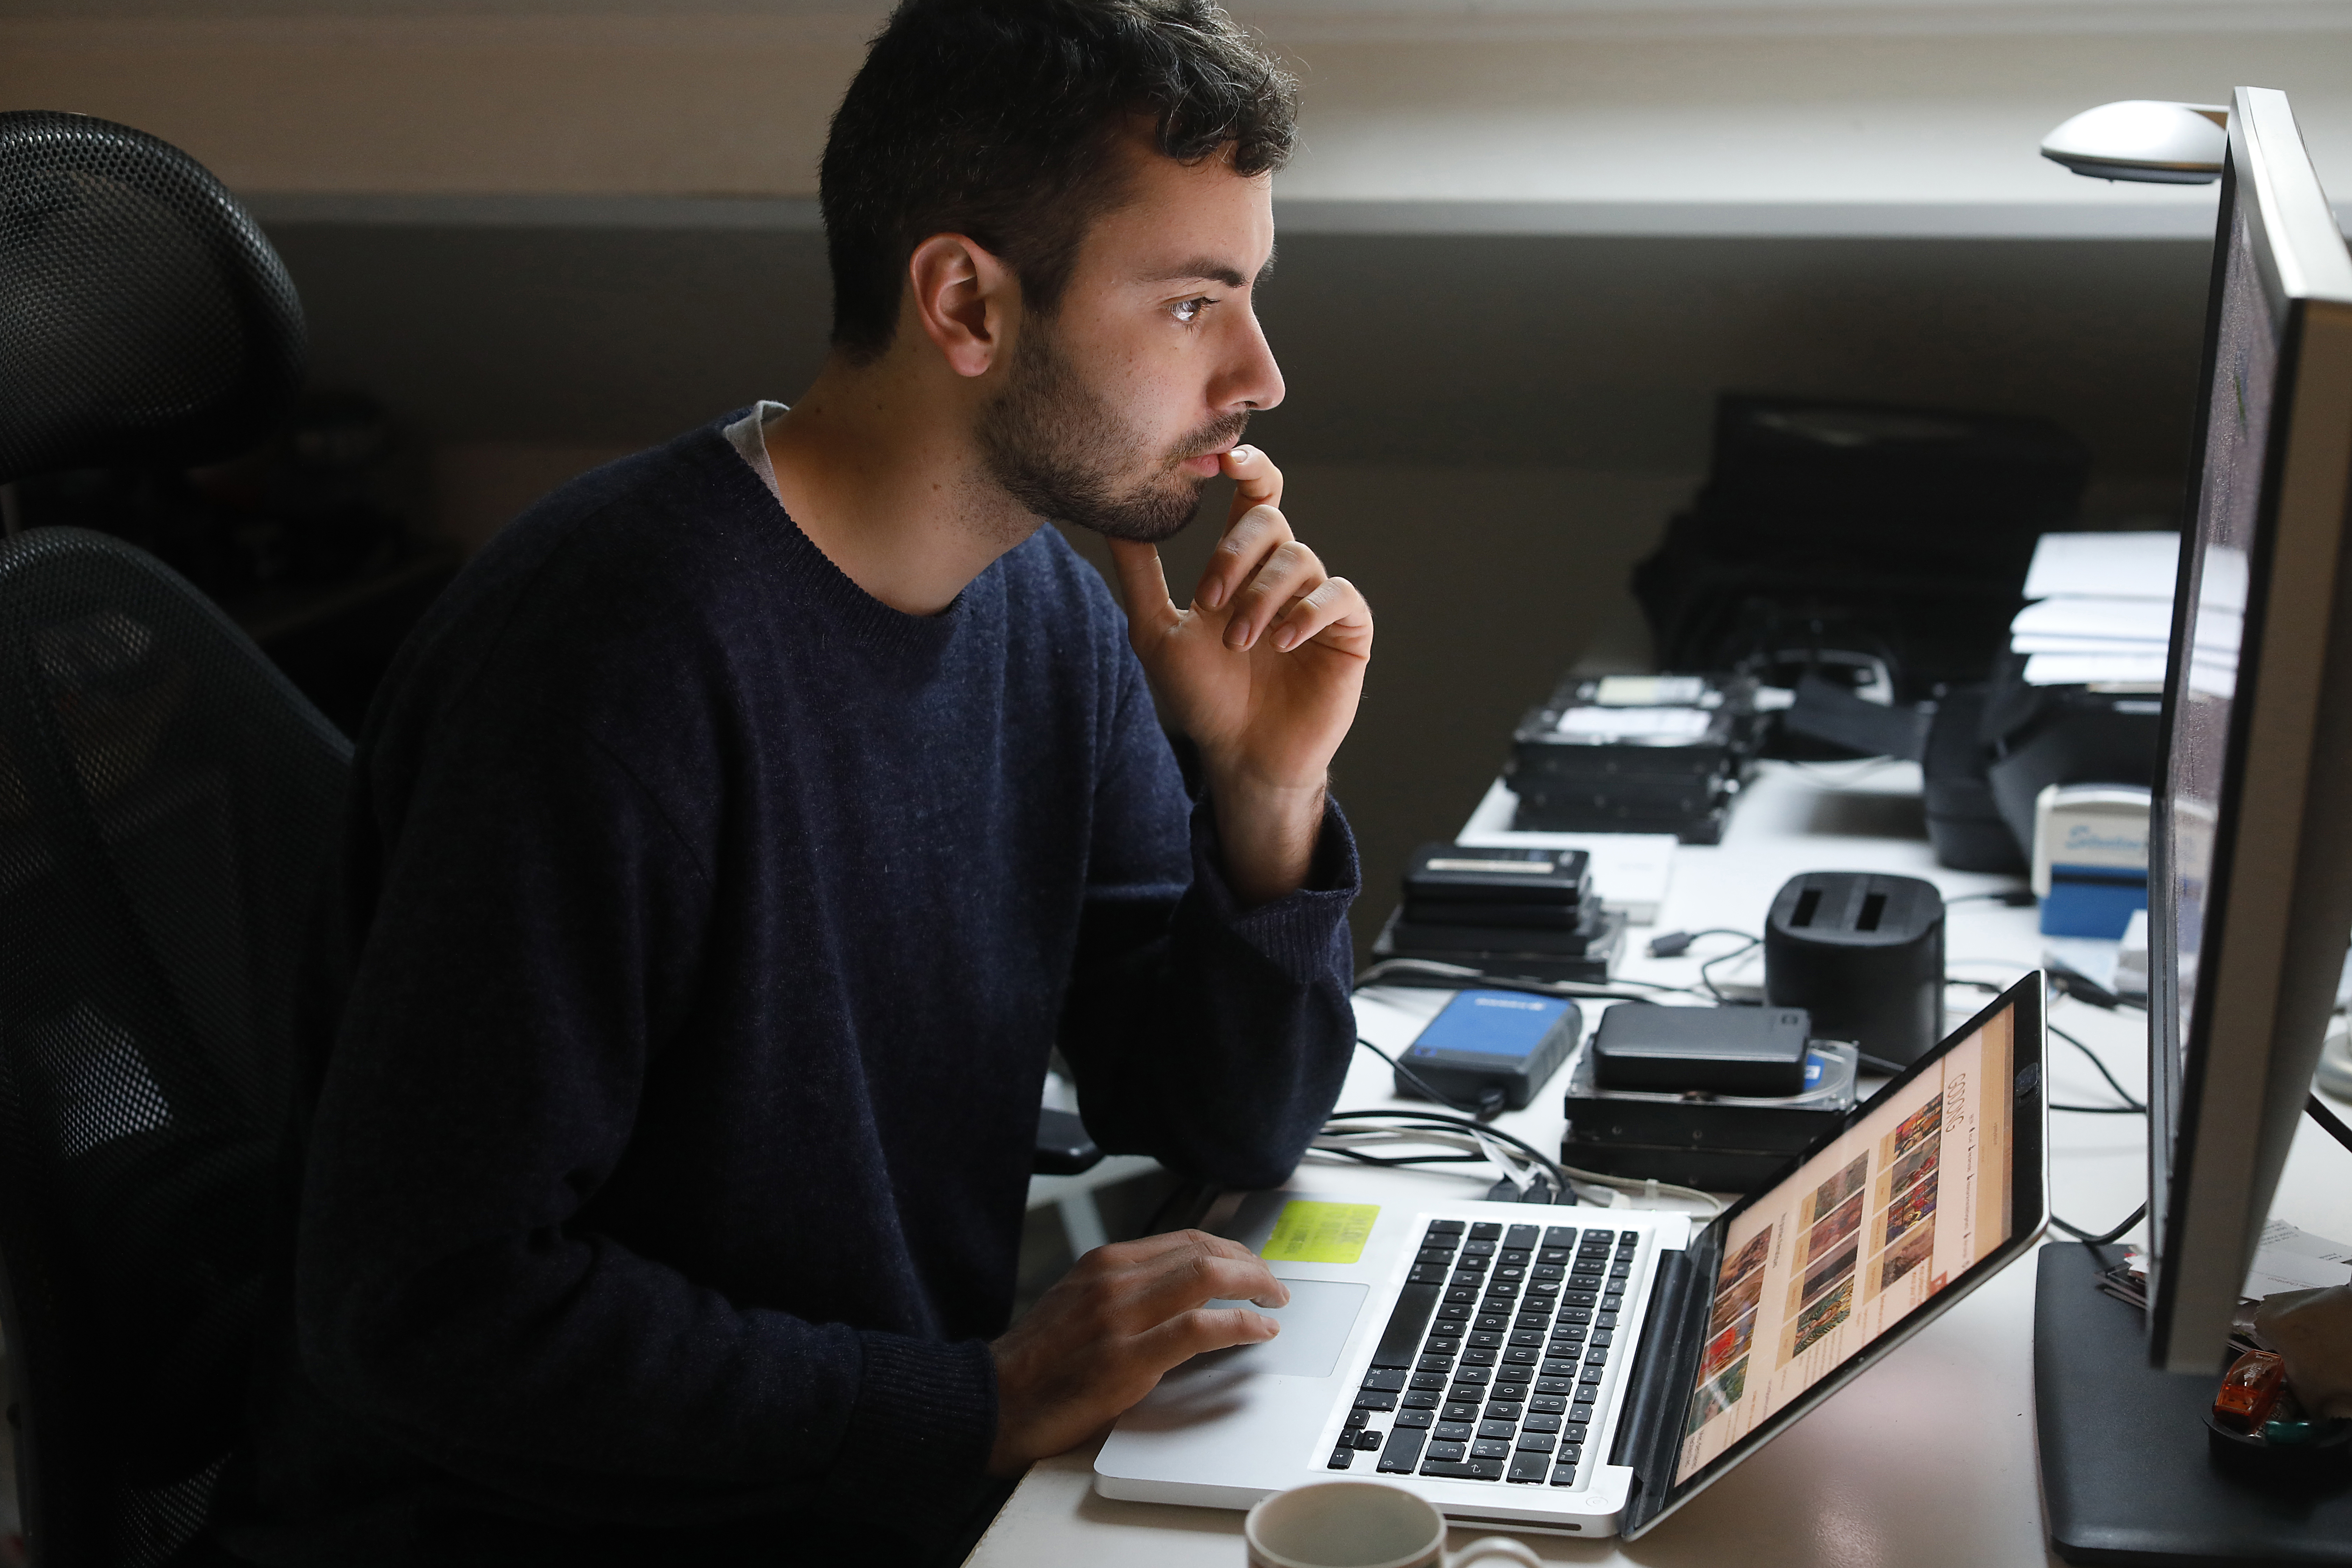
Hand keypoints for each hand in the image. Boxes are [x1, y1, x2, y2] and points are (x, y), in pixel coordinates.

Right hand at [987, 1229, 1287, 1475]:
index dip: (1230, 1252)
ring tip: (1275, 1303)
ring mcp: (1121, 1317)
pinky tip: (1259, 1331)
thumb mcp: (1077, 1304)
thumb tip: (1177, 1293)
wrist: (992, 1400)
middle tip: (1273, 1285)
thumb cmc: (1036, 1363)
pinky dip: (1241, 1325)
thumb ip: (1123, 1292)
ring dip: (1255, 1287)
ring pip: (1207, 1277)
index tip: (1251, 1266)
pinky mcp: (1127, 1359)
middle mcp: (1114, 1279)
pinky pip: (1200, 1327)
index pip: (1185, 1240)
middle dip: (1251, 1265)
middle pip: (1204, 1252)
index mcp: (1103, 1263)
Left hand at [1107, 448, 1372, 902]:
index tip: (1226, 460)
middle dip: (1235, 551)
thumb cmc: (1201, 696)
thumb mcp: (1156, 630)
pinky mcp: (1347, 631)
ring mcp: (1316, 599)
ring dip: (1262, 596)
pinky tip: (1282, 641)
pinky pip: (1338, 596)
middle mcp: (1281, 573)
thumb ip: (1138, 573)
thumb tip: (1110, 514)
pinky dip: (1308, 612)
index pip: (1254, 496)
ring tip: (1237, 642)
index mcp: (1243, 565)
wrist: (1241, 754)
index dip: (1249, 468)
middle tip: (1209, 599)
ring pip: (1300, 558)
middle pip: (1271, 520)